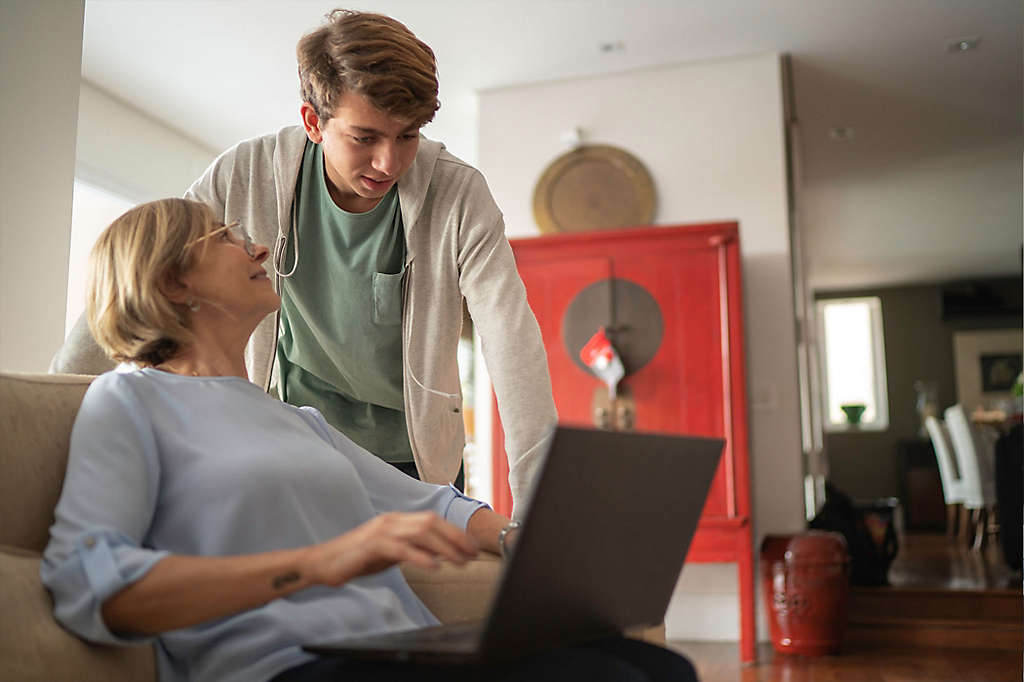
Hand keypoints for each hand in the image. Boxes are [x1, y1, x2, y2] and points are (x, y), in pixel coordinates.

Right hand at [305, 512, 478, 586]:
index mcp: (396, 520)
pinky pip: (400, 549)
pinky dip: (419, 556)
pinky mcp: (370, 546)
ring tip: (459, 561)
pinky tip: (434, 566)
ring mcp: (380, 531)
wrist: (322, 563)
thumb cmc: (357, 559)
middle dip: (455, 538)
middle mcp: (391, 520)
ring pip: (420, 533)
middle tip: (472, 555)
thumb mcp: (390, 553)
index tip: (472, 547)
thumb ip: (412, 550)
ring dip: (444, 547)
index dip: (455, 533)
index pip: (432, 520)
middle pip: (431, 523)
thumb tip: (440, 555)